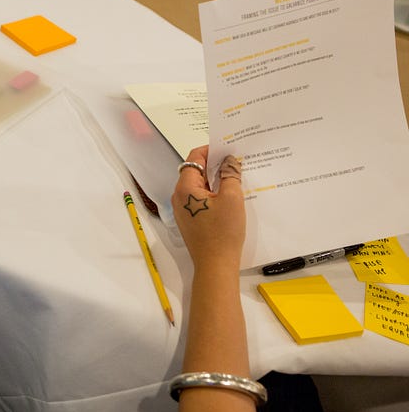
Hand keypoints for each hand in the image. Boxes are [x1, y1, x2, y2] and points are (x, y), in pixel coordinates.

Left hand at [171, 146, 244, 273]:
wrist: (215, 264)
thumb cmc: (223, 231)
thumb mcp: (232, 198)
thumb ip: (230, 175)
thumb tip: (229, 160)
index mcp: (185, 187)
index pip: (194, 158)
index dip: (210, 149)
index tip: (227, 147)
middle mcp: (178, 196)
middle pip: (194, 171)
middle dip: (213, 164)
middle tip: (234, 160)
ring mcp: (182, 209)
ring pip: (197, 186)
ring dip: (213, 179)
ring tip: (233, 175)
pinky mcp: (188, 219)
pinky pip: (198, 198)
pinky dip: (211, 192)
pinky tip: (227, 194)